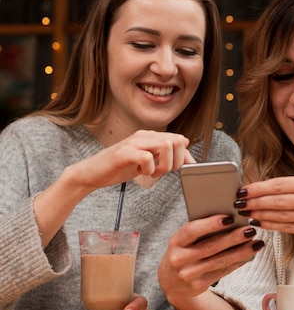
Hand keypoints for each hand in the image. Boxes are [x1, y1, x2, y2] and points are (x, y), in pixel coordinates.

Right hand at [72, 130, 195, 191]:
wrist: (91, 173)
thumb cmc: (119, 167)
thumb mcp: (147, 161)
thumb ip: (163, 153)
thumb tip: (186, 143)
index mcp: (150, 136)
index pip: (179, 139)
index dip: (186, 156)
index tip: (184, 170)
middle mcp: (143, 135)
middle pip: (177, 140)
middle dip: (176, 161)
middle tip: (163, 171)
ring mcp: (133, 143)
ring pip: (166, 145)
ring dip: (164, 164)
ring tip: (152, 172)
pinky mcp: (123, 153)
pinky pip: (147, 157)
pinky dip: (149, 169)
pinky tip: (140, 172)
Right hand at [158, 215, 264, 305]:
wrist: (171, 281)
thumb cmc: (182, 251)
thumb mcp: (183, 240)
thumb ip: (200, 230)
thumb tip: (229, 219)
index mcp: (175, 242)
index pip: (192, 230)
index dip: (210, 224)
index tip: (230, 217)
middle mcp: (180, 259)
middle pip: (210, 247)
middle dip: (233, 238)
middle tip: (250, 230)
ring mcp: (189, 275)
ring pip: (220, 261)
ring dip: (240, 252)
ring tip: (256, 243)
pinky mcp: (199, 286)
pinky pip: (222, 272)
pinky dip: (237, 263)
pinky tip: (249, 255)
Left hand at [235, 174, 293, 238]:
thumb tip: (268, 187)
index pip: (280, 185)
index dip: (259, 188)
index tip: (244, 190)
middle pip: (278, 201)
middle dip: (255, 202)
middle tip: (239, 203)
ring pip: (281, 216)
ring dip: (260, 215)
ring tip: (246, 213)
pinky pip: (289, 228)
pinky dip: (272, 225)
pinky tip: (261, 223)